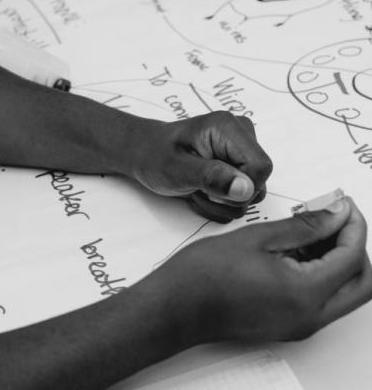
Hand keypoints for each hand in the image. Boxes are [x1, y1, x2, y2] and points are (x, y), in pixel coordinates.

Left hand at [133, 111, 272, 222]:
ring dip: (222, 202)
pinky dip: (222, 201)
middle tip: (199, 190)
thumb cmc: (155, 156)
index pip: (261, 168)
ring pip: (251, 193)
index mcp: (228, 127)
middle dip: (228, 197)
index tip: (211, 189)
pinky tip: (203, 191)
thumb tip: (246, 189)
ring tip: (198, 189)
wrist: (146, 153)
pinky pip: (243, 195)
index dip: (240, 188)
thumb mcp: (177, 169)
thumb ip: (212, 177)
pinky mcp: (238, 165)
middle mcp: (241, 136)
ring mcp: (241, 151)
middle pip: (258, 182)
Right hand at [160, 197, 371, 342]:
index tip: (343, 204)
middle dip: (354, 245)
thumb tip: (337, 214)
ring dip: (337, 258)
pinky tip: (298, 250)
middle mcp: (310, 317)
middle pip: (360, 282)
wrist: (177, 306)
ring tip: (311, 230)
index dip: (354, 225)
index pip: (352, 256)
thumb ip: (305, 226)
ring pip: (343, 292)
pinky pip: (321, 300)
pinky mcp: (288, 325)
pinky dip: (321, 273)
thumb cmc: (206, 272)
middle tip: (336, 218)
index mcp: (305, 293)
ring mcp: (300, 326)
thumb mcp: (258, 238)